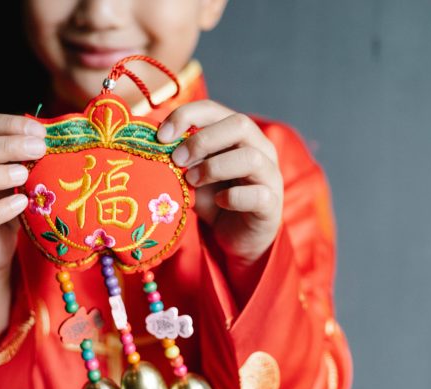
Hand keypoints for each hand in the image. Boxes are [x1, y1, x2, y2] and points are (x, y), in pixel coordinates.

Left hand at [156, 100, 283, 266]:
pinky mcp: (271, 204)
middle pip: (239, 124)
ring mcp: (270, 175)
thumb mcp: (194, 173)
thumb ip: (183, 156)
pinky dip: (233, 197)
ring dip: (214, 167)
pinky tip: (219, 203)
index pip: (214, 110)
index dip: (186, 116)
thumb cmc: (216, 199)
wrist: (237, 237)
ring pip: (251, 157)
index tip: (161, 136)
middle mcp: (260, 148)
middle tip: (177, 159)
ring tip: (192, 181)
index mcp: (238, 134)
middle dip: (202, 140)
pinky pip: (257, 195)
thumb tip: (158, 143)